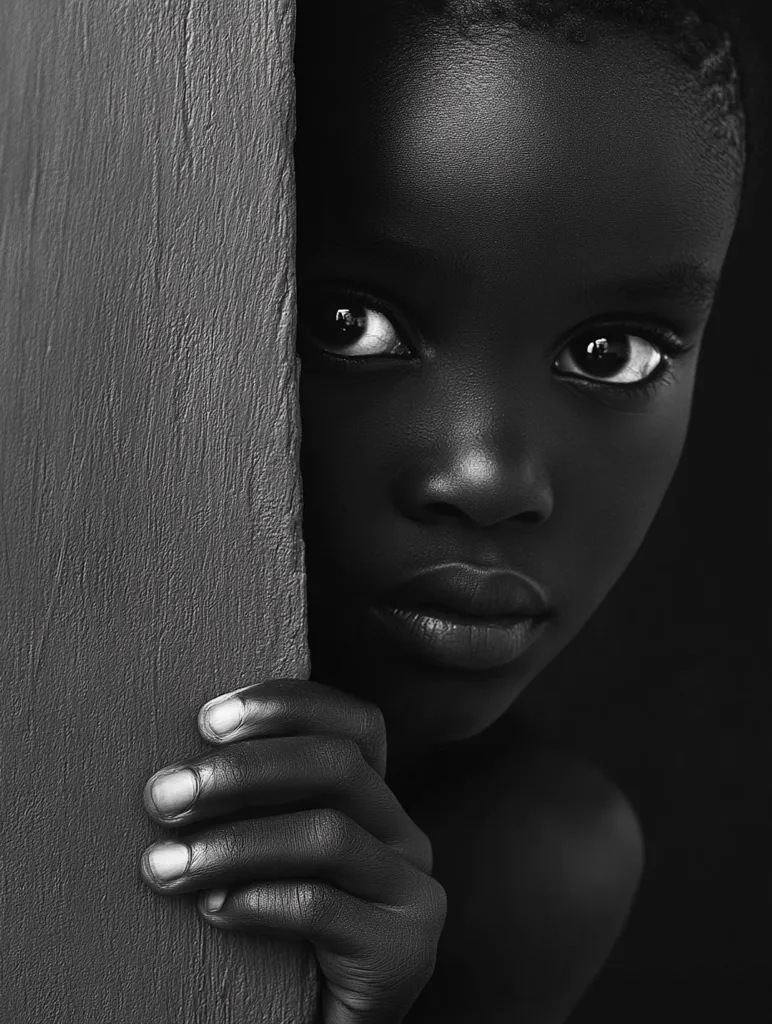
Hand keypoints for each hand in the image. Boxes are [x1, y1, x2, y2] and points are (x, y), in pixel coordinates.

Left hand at [139, 678, 446, 1023]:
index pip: (354, 723)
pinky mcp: (404, 952)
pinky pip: (323, 908)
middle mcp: (404, 834)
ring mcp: (412, 892)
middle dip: (242, 770)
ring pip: (327, 834)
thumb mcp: (270, 858)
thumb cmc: (277, 937)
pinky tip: (210, 911)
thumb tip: (176, 764)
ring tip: (162, 865)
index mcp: (375, 802)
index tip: (206, 719)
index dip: (288, 705)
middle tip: (162, 793)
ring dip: (233, 843)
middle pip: (338, 766)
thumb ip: (257, 808)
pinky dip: (257, 902)